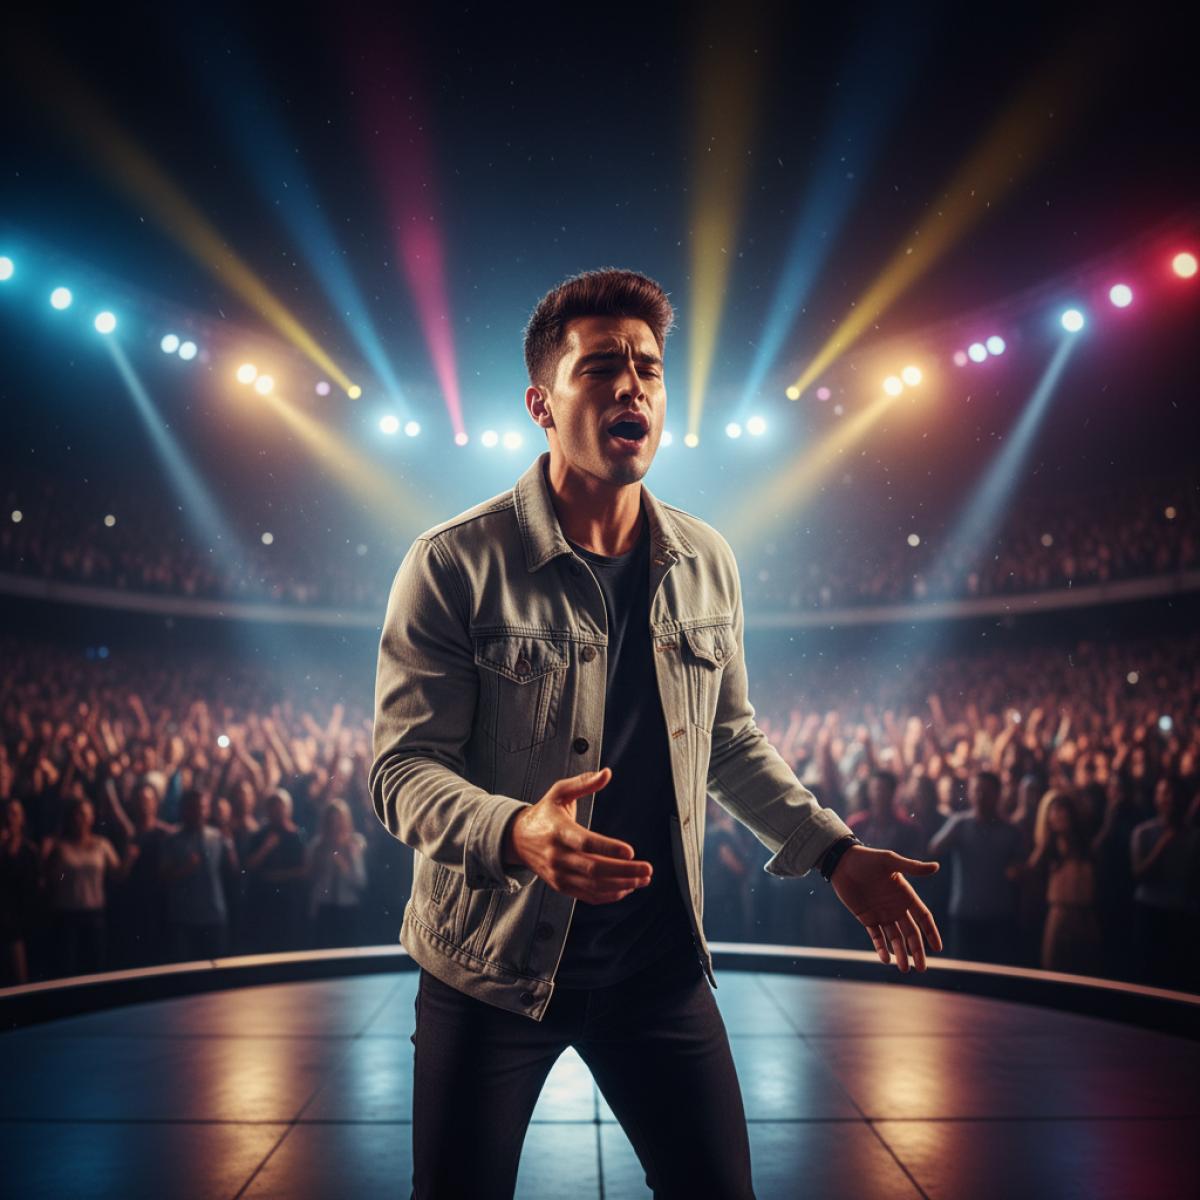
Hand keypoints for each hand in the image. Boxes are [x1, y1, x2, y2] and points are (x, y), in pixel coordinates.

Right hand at [504, 768, 652, 904]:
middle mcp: (558, 855)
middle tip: (646, 869)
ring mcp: (559, 873)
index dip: (608, 849)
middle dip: (624, 871)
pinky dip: (608, 895)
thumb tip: (606, 773)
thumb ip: (584, 783)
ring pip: (593, 885)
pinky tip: (626, 889)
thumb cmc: (543, 814)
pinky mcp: (561, 885)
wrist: (517, 839)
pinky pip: (587, 895)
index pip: (585, 843)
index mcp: (558, 831)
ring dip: (621, 885)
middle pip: (594, 868)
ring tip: (642, 880)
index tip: (630, 851)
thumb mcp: (559, 792)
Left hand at [830, 846, 942, 972]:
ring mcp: (882, 914)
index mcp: (905, 894)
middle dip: (917, 951)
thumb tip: (936, 866)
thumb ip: (912, 867)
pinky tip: (885, 959)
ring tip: (904, 969)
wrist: (841, 862)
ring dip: (900, 954)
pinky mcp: (867, 918)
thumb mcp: (890, 861)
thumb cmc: (867, 859)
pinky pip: (876, 936)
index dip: (931, 932)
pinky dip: (881, 948)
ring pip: (895, 938)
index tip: (938, 948)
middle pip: (911, 933)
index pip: (923, 917)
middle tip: (921, 968)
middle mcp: (896, 907)